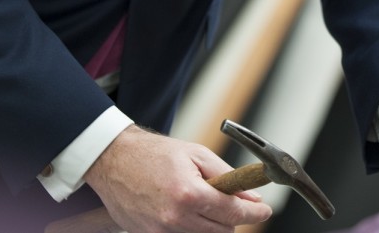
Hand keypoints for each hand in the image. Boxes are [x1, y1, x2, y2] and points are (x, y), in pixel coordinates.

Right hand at [85, 125, 271, 232]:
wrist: (113, 161)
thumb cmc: (153, 154)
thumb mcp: (196, 154)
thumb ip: (226, 176)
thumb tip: (250, 195)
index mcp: (189, 194)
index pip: (233, 212)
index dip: (254, 213)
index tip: (264, 210)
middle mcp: (175, 217)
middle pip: (222, 230)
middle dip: (234, 217)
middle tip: (235, 201)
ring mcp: (160, 231)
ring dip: (213, 224)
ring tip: (206, 202)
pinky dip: (191, 226)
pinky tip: (187, 209)